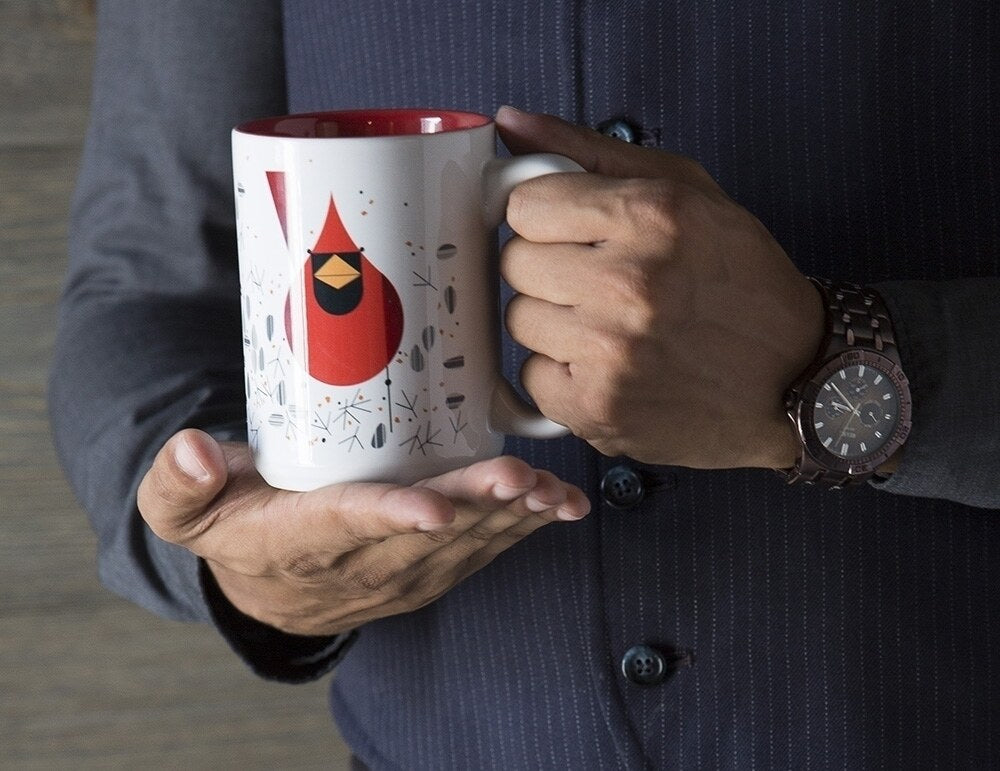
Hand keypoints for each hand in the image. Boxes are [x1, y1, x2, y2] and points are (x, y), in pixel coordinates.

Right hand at [137, 429, 589, 635]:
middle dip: (472, 509)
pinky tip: (559, 505)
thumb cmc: (232, 526)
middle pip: (420, 538)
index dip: (388, 517)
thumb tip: (190, 449)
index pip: (343, 527)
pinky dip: (521, 530)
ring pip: (460, 548)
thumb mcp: (185, 510)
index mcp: (295, 543)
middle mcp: (355, 566)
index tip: (432, 509)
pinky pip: (479, 553)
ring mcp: (398, 575)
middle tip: (516, 478)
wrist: (268, 586)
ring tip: (550, 491)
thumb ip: (179, 484)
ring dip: (508, 521)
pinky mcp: (428, 572)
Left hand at [496, 106, 824, 468]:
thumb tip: (512, 125)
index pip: (526, 206)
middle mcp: (628, 284)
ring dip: (555, 324)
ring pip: (520, 322)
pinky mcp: (599, 409)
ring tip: (609, 328)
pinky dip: (561, 377)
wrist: (797, 377)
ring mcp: (612, 353)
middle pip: (516, 264)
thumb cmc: (741, 281)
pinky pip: (532, 378)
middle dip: (549, 270)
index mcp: (650, 217)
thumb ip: (591, 153)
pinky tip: (608, 368)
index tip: (568, 232)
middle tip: (598, 284)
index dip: (544, 219)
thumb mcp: (686, 192)